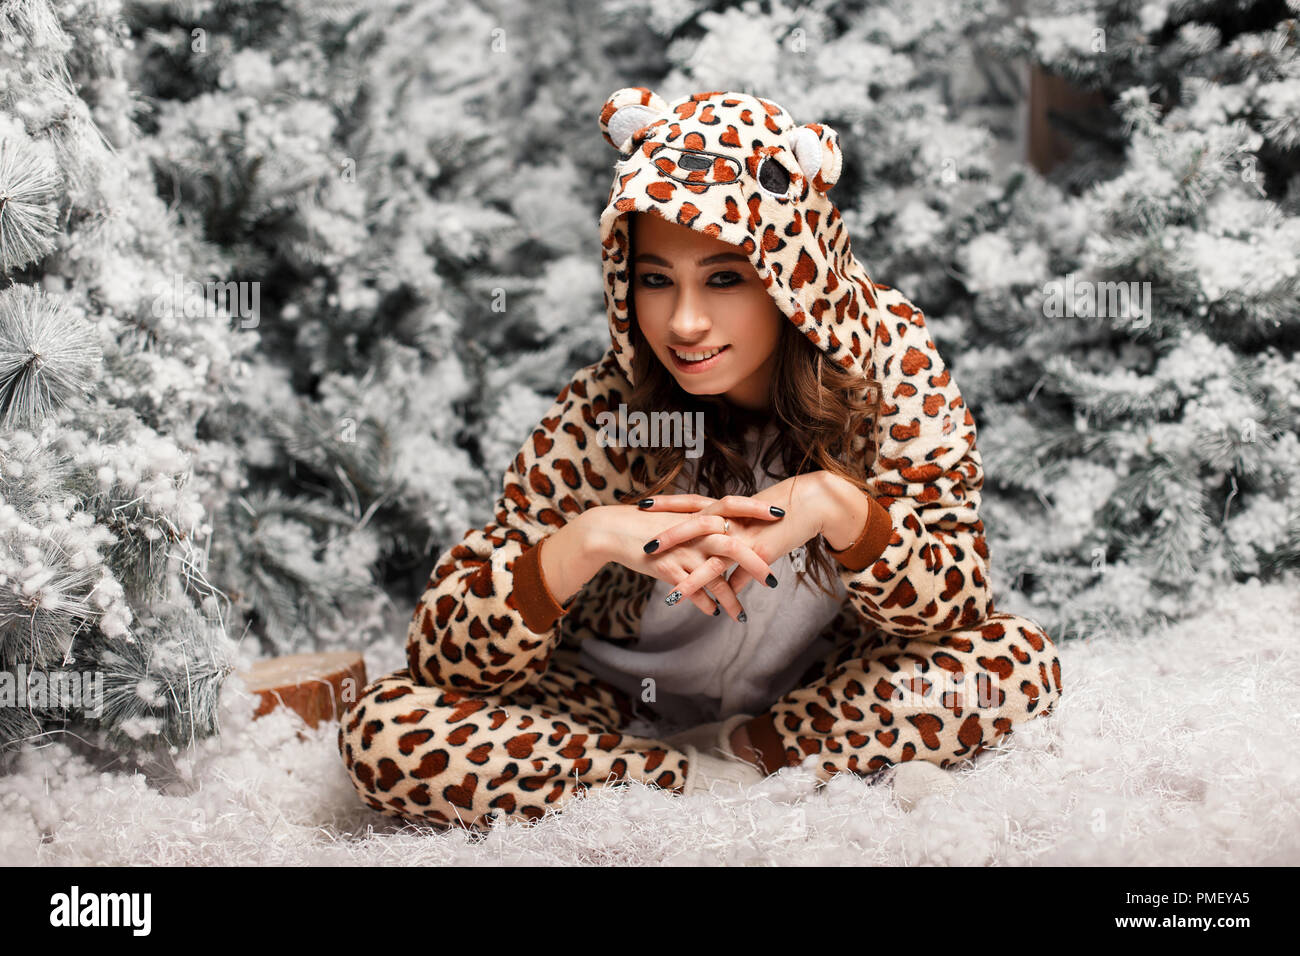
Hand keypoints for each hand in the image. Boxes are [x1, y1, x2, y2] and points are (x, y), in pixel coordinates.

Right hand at [584, 504, 779, 620]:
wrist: (613, 529)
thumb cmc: (645, 522)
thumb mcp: (676, 516)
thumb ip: (700, 520)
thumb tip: (721, 526)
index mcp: (698, 513)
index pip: (734, 505)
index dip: (757, 509)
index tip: (780, 514)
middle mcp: (694, 531)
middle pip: (733, 547)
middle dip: (755, 565)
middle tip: (772, 581)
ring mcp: (682, 551)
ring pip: (715, 578)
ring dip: (730, 599)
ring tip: (740, 616)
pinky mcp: (667, 569)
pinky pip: (693, 591)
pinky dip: (705, 604)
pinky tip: (713, 613)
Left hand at [636, 471, 835, 613]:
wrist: (813, 503)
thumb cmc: (784, 511)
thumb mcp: (754, 524)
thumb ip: (736, 547)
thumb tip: (729, 577)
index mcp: (727, 508)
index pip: (690, 502)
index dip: (667, 504)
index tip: (643, 504)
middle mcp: (733, 520)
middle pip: (693, 526)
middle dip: (668, 538)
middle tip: (645, 549)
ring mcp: (746, 536)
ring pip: (713, 559)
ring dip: (692, 580)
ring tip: (672, 596)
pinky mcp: (761, 552)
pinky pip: (741, 577)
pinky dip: (730, 594)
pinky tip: (718, 610)